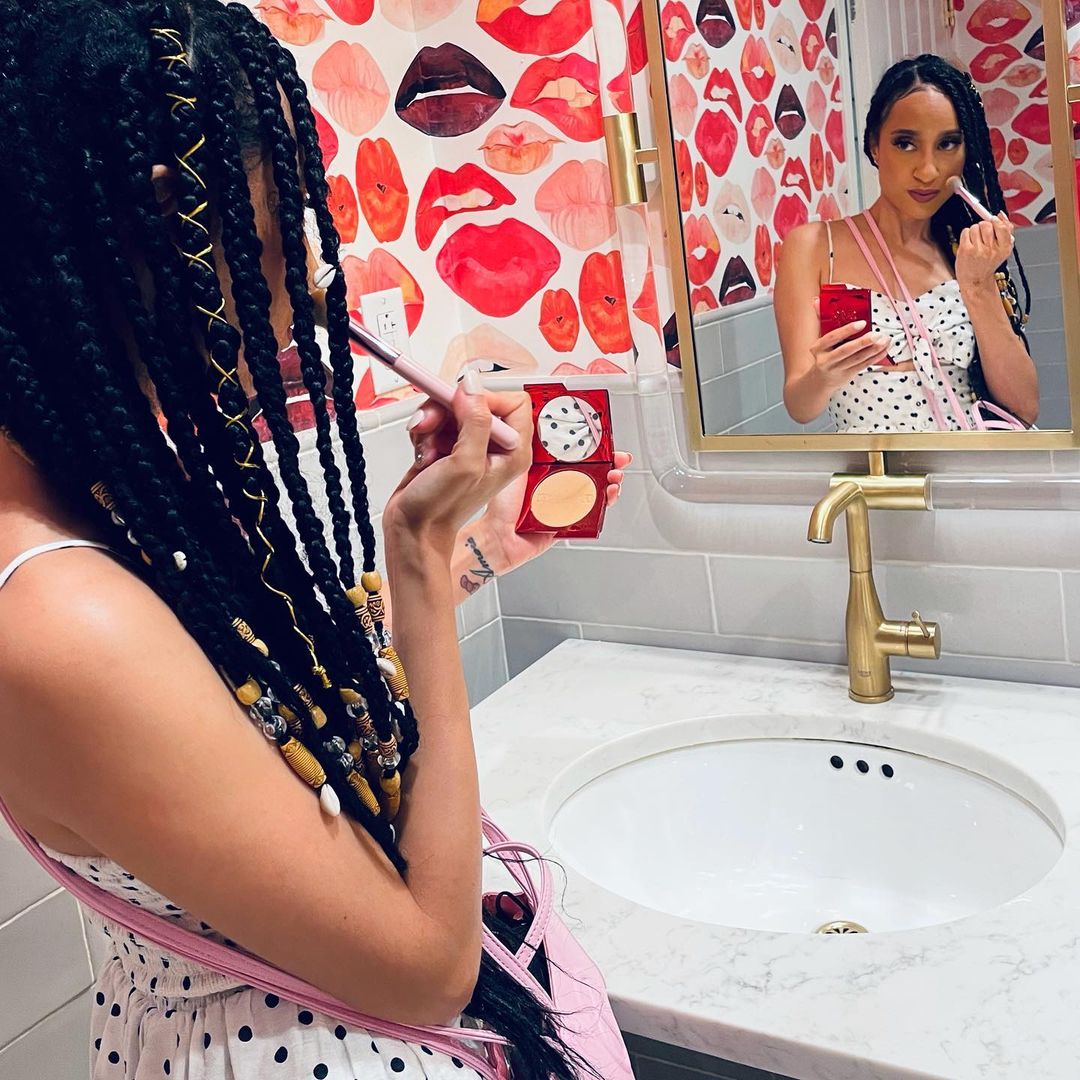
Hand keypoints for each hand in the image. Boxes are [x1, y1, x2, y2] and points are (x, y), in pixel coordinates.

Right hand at [384, 375, 531, 554]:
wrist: (413, 529)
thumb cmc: (441, 509)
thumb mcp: (465, 464)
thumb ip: (475, 422)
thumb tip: (473, 386)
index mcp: (512, 452)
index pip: (513, 402)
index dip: (485, 398)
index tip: (461, 406)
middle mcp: (494, 447)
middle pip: (476, 400)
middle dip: (448, 408)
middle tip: (431, 423)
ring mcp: (470, 445)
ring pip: (452, 407)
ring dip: (431, 421)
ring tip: (426, 446)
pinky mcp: (448, 446)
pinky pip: (436, 420)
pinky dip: (424, 430)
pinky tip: (422, 452)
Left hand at [479, 450, 632, 571]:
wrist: (498, 535)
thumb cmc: (501, 503)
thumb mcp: (518, 464)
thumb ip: (532, 446)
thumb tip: (540, 420)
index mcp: (547, 468)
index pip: (576, 453)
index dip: (593, 446)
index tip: (605, 439)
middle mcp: (558, 485)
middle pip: (592, 471)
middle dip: (610, 463)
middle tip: (618, 459)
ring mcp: (565, 504)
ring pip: (596, 490)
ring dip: (610, 483)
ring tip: (614, 478)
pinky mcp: (569, 522)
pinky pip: (592, 513)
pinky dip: (603, 505)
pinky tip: (606, 497)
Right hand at [810, 317, 893, 387]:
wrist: (819, 381)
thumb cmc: (822, 354)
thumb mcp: (819, 338)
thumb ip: (820, 318)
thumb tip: (817, 301)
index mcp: (818, 348)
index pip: (831, 338)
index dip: (846, 331)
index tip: (862, 323)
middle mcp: (826, 360)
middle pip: (846, 351)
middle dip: (863, 342)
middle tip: (878, 334)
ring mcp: (838, 369)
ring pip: (857, 359)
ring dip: (873, 349)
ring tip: (886, 340)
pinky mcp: (848, 374)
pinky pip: (864, 365)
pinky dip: (876, 357)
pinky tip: (884, 349)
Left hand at [955, 212, 1013, 291]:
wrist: (976, 280)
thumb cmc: (988, 264)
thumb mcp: (1002, 249)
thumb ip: (1006, 231)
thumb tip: (1001, 215)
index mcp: (1004, 248)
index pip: (1003, 227)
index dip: (996, 221)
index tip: (993, 220)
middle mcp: (992, 249)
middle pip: (987, 224)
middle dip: (984, 226)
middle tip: (983, 235)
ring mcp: (978, 250)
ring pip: (975, 227)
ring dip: (974, 231)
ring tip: (975, 241)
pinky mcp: (965, 250)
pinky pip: (965, 232)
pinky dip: (966, 234)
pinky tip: (968, 243)